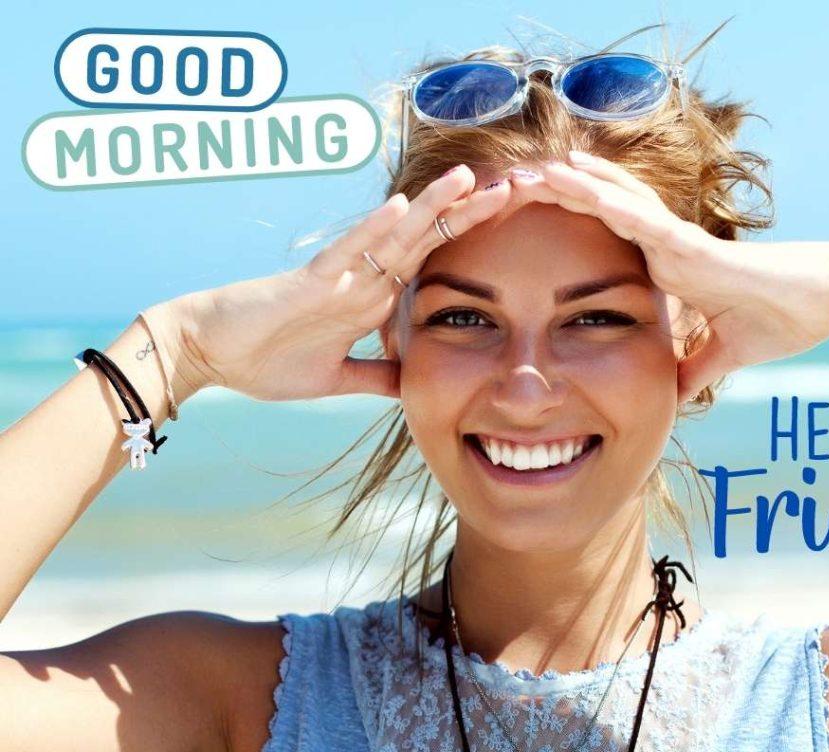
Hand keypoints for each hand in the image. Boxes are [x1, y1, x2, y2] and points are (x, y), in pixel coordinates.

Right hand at [145, 166, 511, 402]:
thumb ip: (373, 377)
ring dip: (430, 209)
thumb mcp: (335, 379)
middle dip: (467, 216)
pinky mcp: (307, 283)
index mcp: (367, 302)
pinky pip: (344, 253)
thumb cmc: (265, 361)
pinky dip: (371, 231)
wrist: (208, 352)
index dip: (465, 244)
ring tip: (468, 179)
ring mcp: (335, 279)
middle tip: (512, 188)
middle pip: (423, 242)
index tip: (505, 227)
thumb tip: (408, 386)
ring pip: (392, 237)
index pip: (427, 265)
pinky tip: (400, 208)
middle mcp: (358, 282)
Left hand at [510, 154, 828, 402]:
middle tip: (510, 189)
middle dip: (559, 200)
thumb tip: (673, 400)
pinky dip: (610, 203)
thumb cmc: (782, 318)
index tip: (530, 224)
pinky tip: (577, 186)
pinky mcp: (697, 248)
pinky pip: (645, 222)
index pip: (607, 240)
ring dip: (574, 187)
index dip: (570, 226)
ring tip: (531, 171)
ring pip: (617, 205)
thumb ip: (695, 370)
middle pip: (603, 213)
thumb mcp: (723, 355)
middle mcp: (668, 248)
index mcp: (668, 267)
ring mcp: (681, 243)